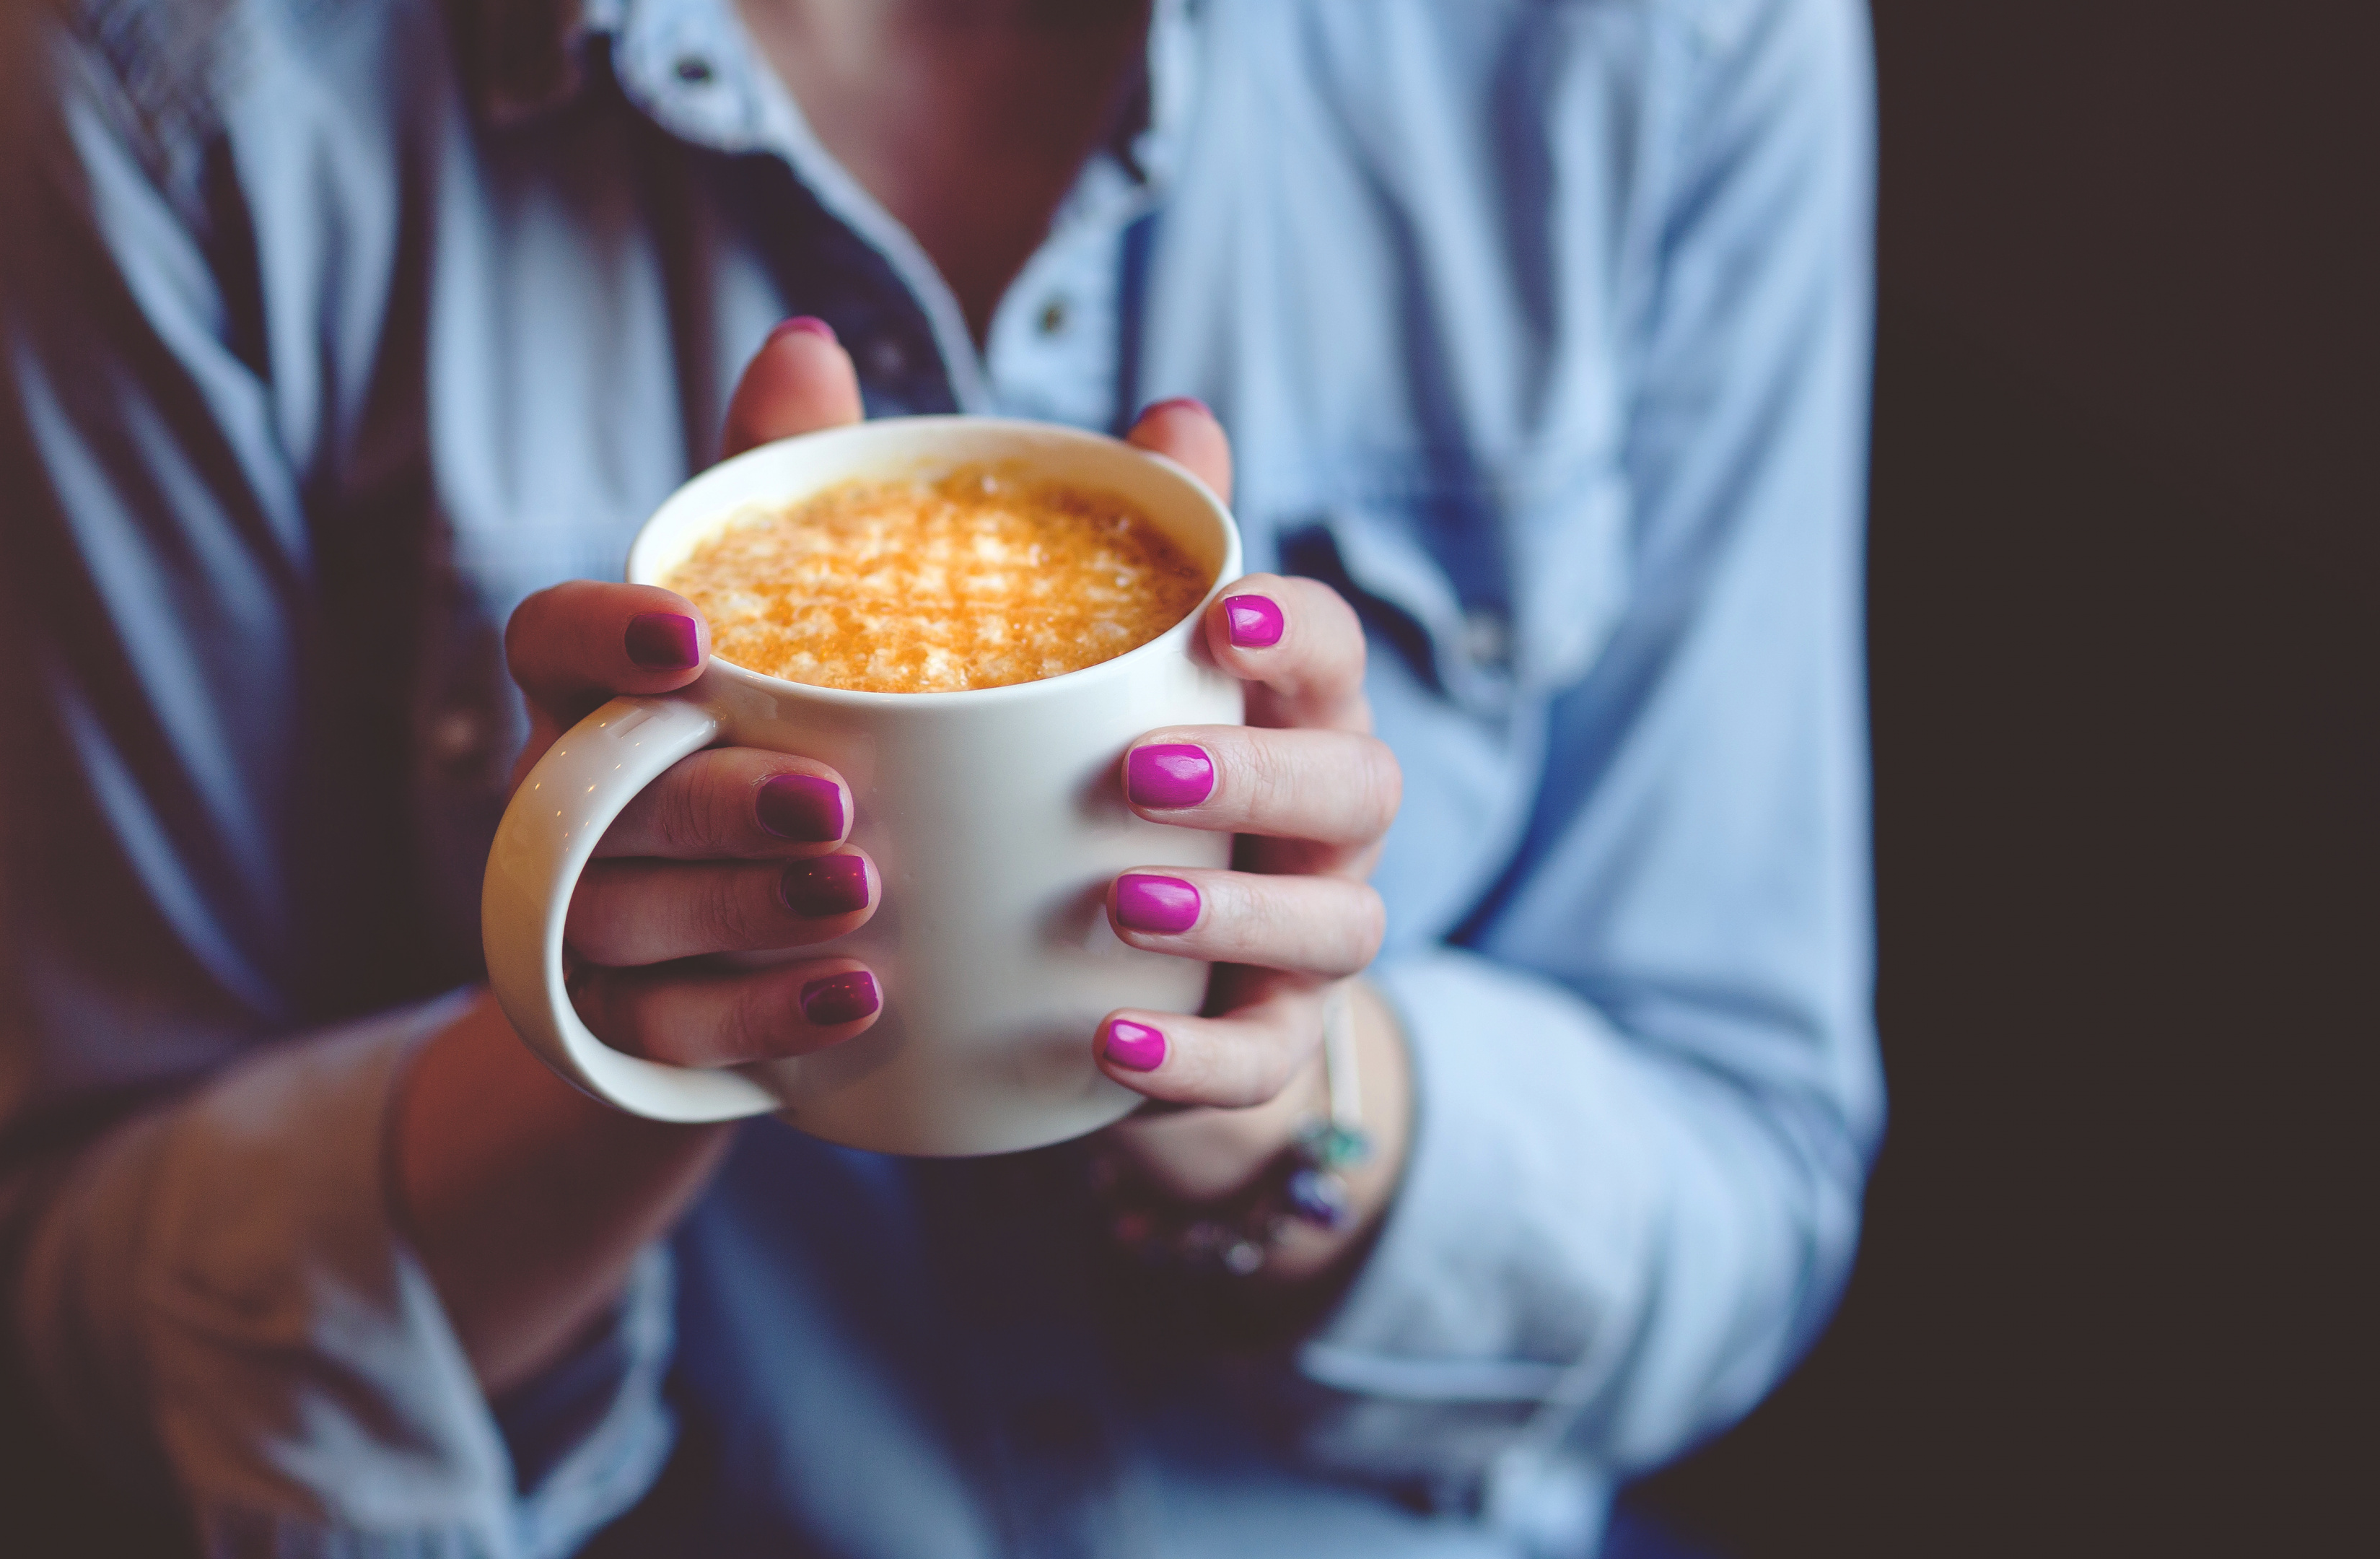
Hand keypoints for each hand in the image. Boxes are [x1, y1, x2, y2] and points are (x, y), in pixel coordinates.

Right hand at [390, 319, 879, 1394]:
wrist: (767, 954)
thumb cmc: (784, 743)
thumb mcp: (807, 624)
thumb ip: (801, 493)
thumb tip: (808, 338)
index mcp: (603, 691)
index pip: (546, 640)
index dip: (600, 637)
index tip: (691, 638)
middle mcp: (573, 799)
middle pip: (603, 797)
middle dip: (715, 802)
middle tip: (839, 804)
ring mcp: (587, 922)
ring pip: (627, 921)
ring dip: (744, 915)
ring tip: (867, 899)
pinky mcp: (625, 1030)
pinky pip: (667, 1036)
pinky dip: (764, 1021)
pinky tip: (861, 1004)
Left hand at [1092, 404, 1412, 1285]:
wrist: (1085, 987)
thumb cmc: (1064, 781)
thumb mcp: (1029, 658)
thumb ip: (1036, 527)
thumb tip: (1020, 375)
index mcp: (1276, 709)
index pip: (1330, 649)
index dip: (1291, 630)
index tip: (1213, 617)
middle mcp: (1317, 817)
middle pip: (1360, 780)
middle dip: (1263, 771)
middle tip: (1138, 773)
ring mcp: (1304, 938)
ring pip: (1337, 924)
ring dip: (1239, 911)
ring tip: (1124, 902)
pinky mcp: (1263, 1051)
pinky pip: (1263, 1063)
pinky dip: (1198, 1060)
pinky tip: (1111, 1045)